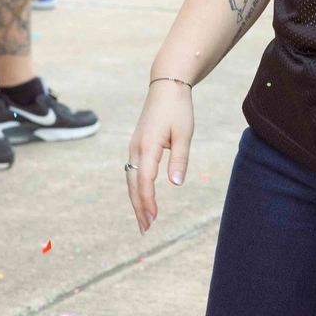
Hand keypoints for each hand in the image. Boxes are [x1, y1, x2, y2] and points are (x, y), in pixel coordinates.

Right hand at [126, 79, 193, 232]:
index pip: (145, 180)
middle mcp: (136, 148)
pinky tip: (142, 197)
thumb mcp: (184, 134)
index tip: (153, 218)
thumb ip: (179, 159)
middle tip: (145, 229)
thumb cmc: (178, 109)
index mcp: (148, 146)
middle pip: (133, 184)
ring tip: (143, 219)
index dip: (148, 201)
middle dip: (139, 206)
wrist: (166, 86)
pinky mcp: (137, 144)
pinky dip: (136, 187)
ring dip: (136, 199)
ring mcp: (134, 146)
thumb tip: (175, 184)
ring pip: (131, 178)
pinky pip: (133, 170)